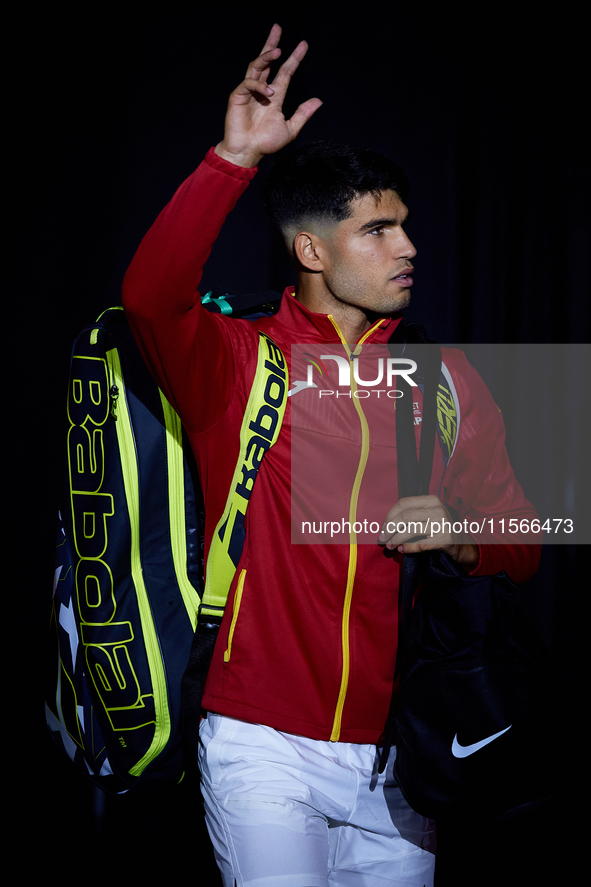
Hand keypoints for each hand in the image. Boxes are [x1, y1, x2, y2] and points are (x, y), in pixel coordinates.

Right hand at [214, 24, 321, 168]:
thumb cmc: (266, 143)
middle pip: (266, 61)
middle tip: (277, 28)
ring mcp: (249, 92)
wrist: (248, 152)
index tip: (304, 45)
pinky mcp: (238, 96)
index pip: (285, 72)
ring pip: (256, 66)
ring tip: (278, 50)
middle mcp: (262, 90)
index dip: (294, 59)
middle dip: (271, 44)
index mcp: (274, 96)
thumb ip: (303, 114)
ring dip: (266, 56)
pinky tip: (269, 93)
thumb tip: (318, 101)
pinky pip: (249, 83)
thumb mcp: (290, 128)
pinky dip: (259, 85)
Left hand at [378, 495, 479, 568]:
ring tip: (390, 546)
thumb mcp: (426, 516)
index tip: (382, 528)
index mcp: (431, 500)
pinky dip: (408, 548)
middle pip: (405, 516)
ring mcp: (443, 523)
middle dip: (389, 529)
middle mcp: (438, 509)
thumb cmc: (437, 529)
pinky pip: (420, 544)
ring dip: (396, 540)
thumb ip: (409, 516)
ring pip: (410, 530)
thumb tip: (384, 526)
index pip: (403, 503)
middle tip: (382, 539)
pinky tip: (402, 550)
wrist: (460, 545)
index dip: (389, 516)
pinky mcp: (445, 539)